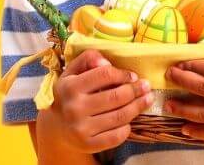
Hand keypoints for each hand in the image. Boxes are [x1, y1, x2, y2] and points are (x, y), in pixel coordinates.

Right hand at [37, 48, 153, 152]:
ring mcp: (80, 129)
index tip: (133, 76)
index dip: (123, 74)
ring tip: (147, 99)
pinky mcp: (88, 145)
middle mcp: (74, 108)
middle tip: (146, 87)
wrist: (56, 126)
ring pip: (120, 116)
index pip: (105, 75)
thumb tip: (107, 62)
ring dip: (138, 107)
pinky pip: (116, 136)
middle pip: (116, 97)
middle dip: (136, 90)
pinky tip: (129, 120)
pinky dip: (127, 127)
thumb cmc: (69, 93)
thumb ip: (88, 58)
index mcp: (69, 86)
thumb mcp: (72, 71)